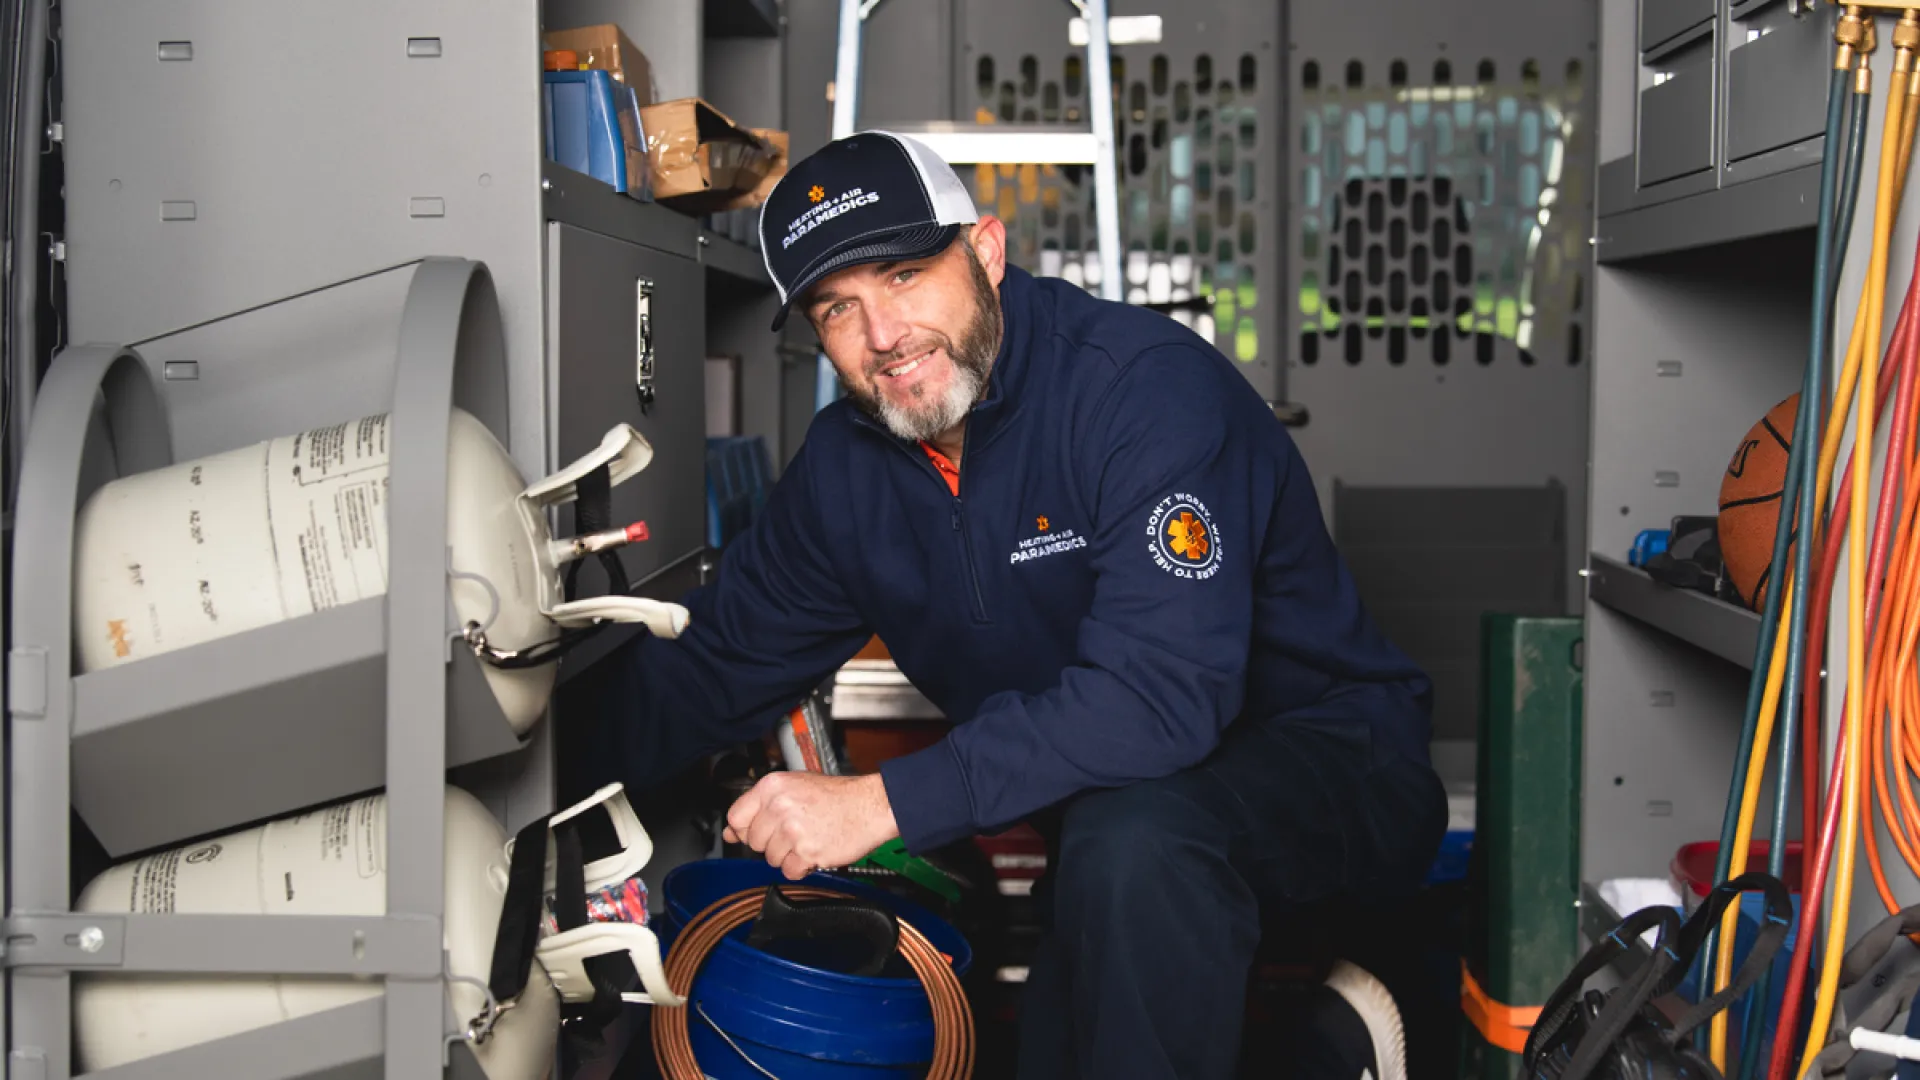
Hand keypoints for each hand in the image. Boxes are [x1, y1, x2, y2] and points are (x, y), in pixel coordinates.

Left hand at [723, 772, 899, 880]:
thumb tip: (730, 830)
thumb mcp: (794, 787)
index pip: (735, 817)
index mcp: (772, 787)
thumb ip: (759, 807)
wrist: (870, 805)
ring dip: (788, 855)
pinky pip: (790, 870)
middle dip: (771, 842)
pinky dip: (802, 867)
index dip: (746, 829)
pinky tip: (814, 850)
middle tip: (794, 832)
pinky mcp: (807, 851)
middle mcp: (779, 806)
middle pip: (753, 841)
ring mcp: (793, 830)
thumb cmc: (836, 796)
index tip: (758, 831)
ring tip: (808, 838)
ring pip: (771, 858)